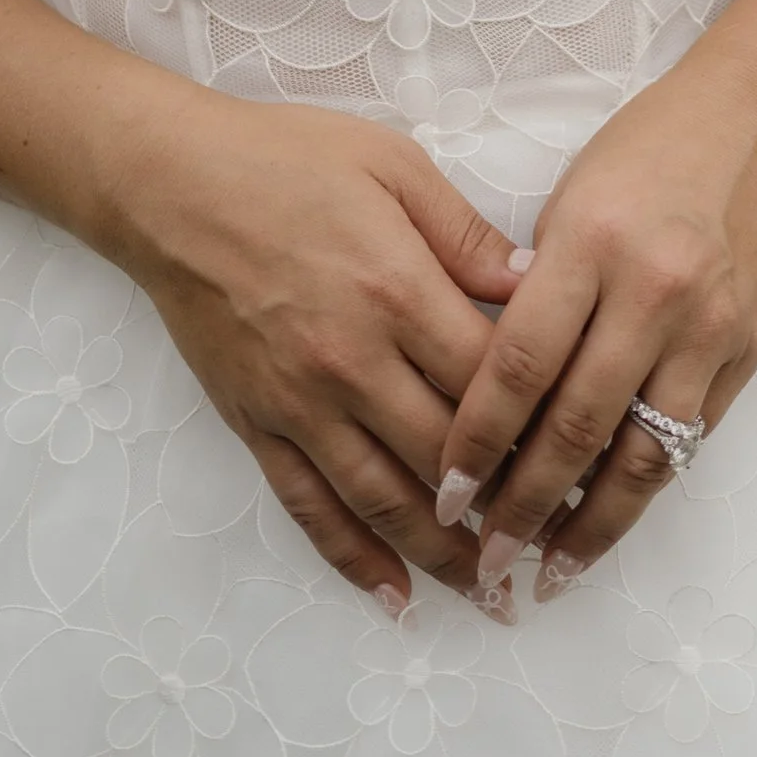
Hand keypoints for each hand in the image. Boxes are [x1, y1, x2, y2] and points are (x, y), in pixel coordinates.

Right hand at [103, 91, 526, 612]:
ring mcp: (300, 404)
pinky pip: (310, 509)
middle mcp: (352, 363)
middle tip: (558, 535)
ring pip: (385, 501)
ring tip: (494, 593)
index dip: (544, 420)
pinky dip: (354, 560)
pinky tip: (394, 597)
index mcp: (398, 290)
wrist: (171, 186)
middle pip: (448, 456)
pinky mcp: (257, 426)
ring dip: (443, 555)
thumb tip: (538, 285)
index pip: (491, 380)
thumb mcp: (394, 166)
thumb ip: (466, 235)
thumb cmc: (287, 159)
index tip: (586, 449)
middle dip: (508, 503)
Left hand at [433, 56, 756, 599]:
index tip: (443, 495)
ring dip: (590, 526)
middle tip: (486, 561)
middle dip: (523, 506)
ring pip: (641, 454)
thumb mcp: (570, 197)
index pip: (517, 366)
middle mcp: (652, 291)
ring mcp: (708, 327)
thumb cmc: (647, 150)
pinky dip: (644, 487)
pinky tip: (610, 519)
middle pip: (576, 426)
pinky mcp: (746, 350)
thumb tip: (491, 392)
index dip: (476, 442)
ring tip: (549, 571)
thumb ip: (536, 290)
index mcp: (590, 243)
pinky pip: (687, 438)